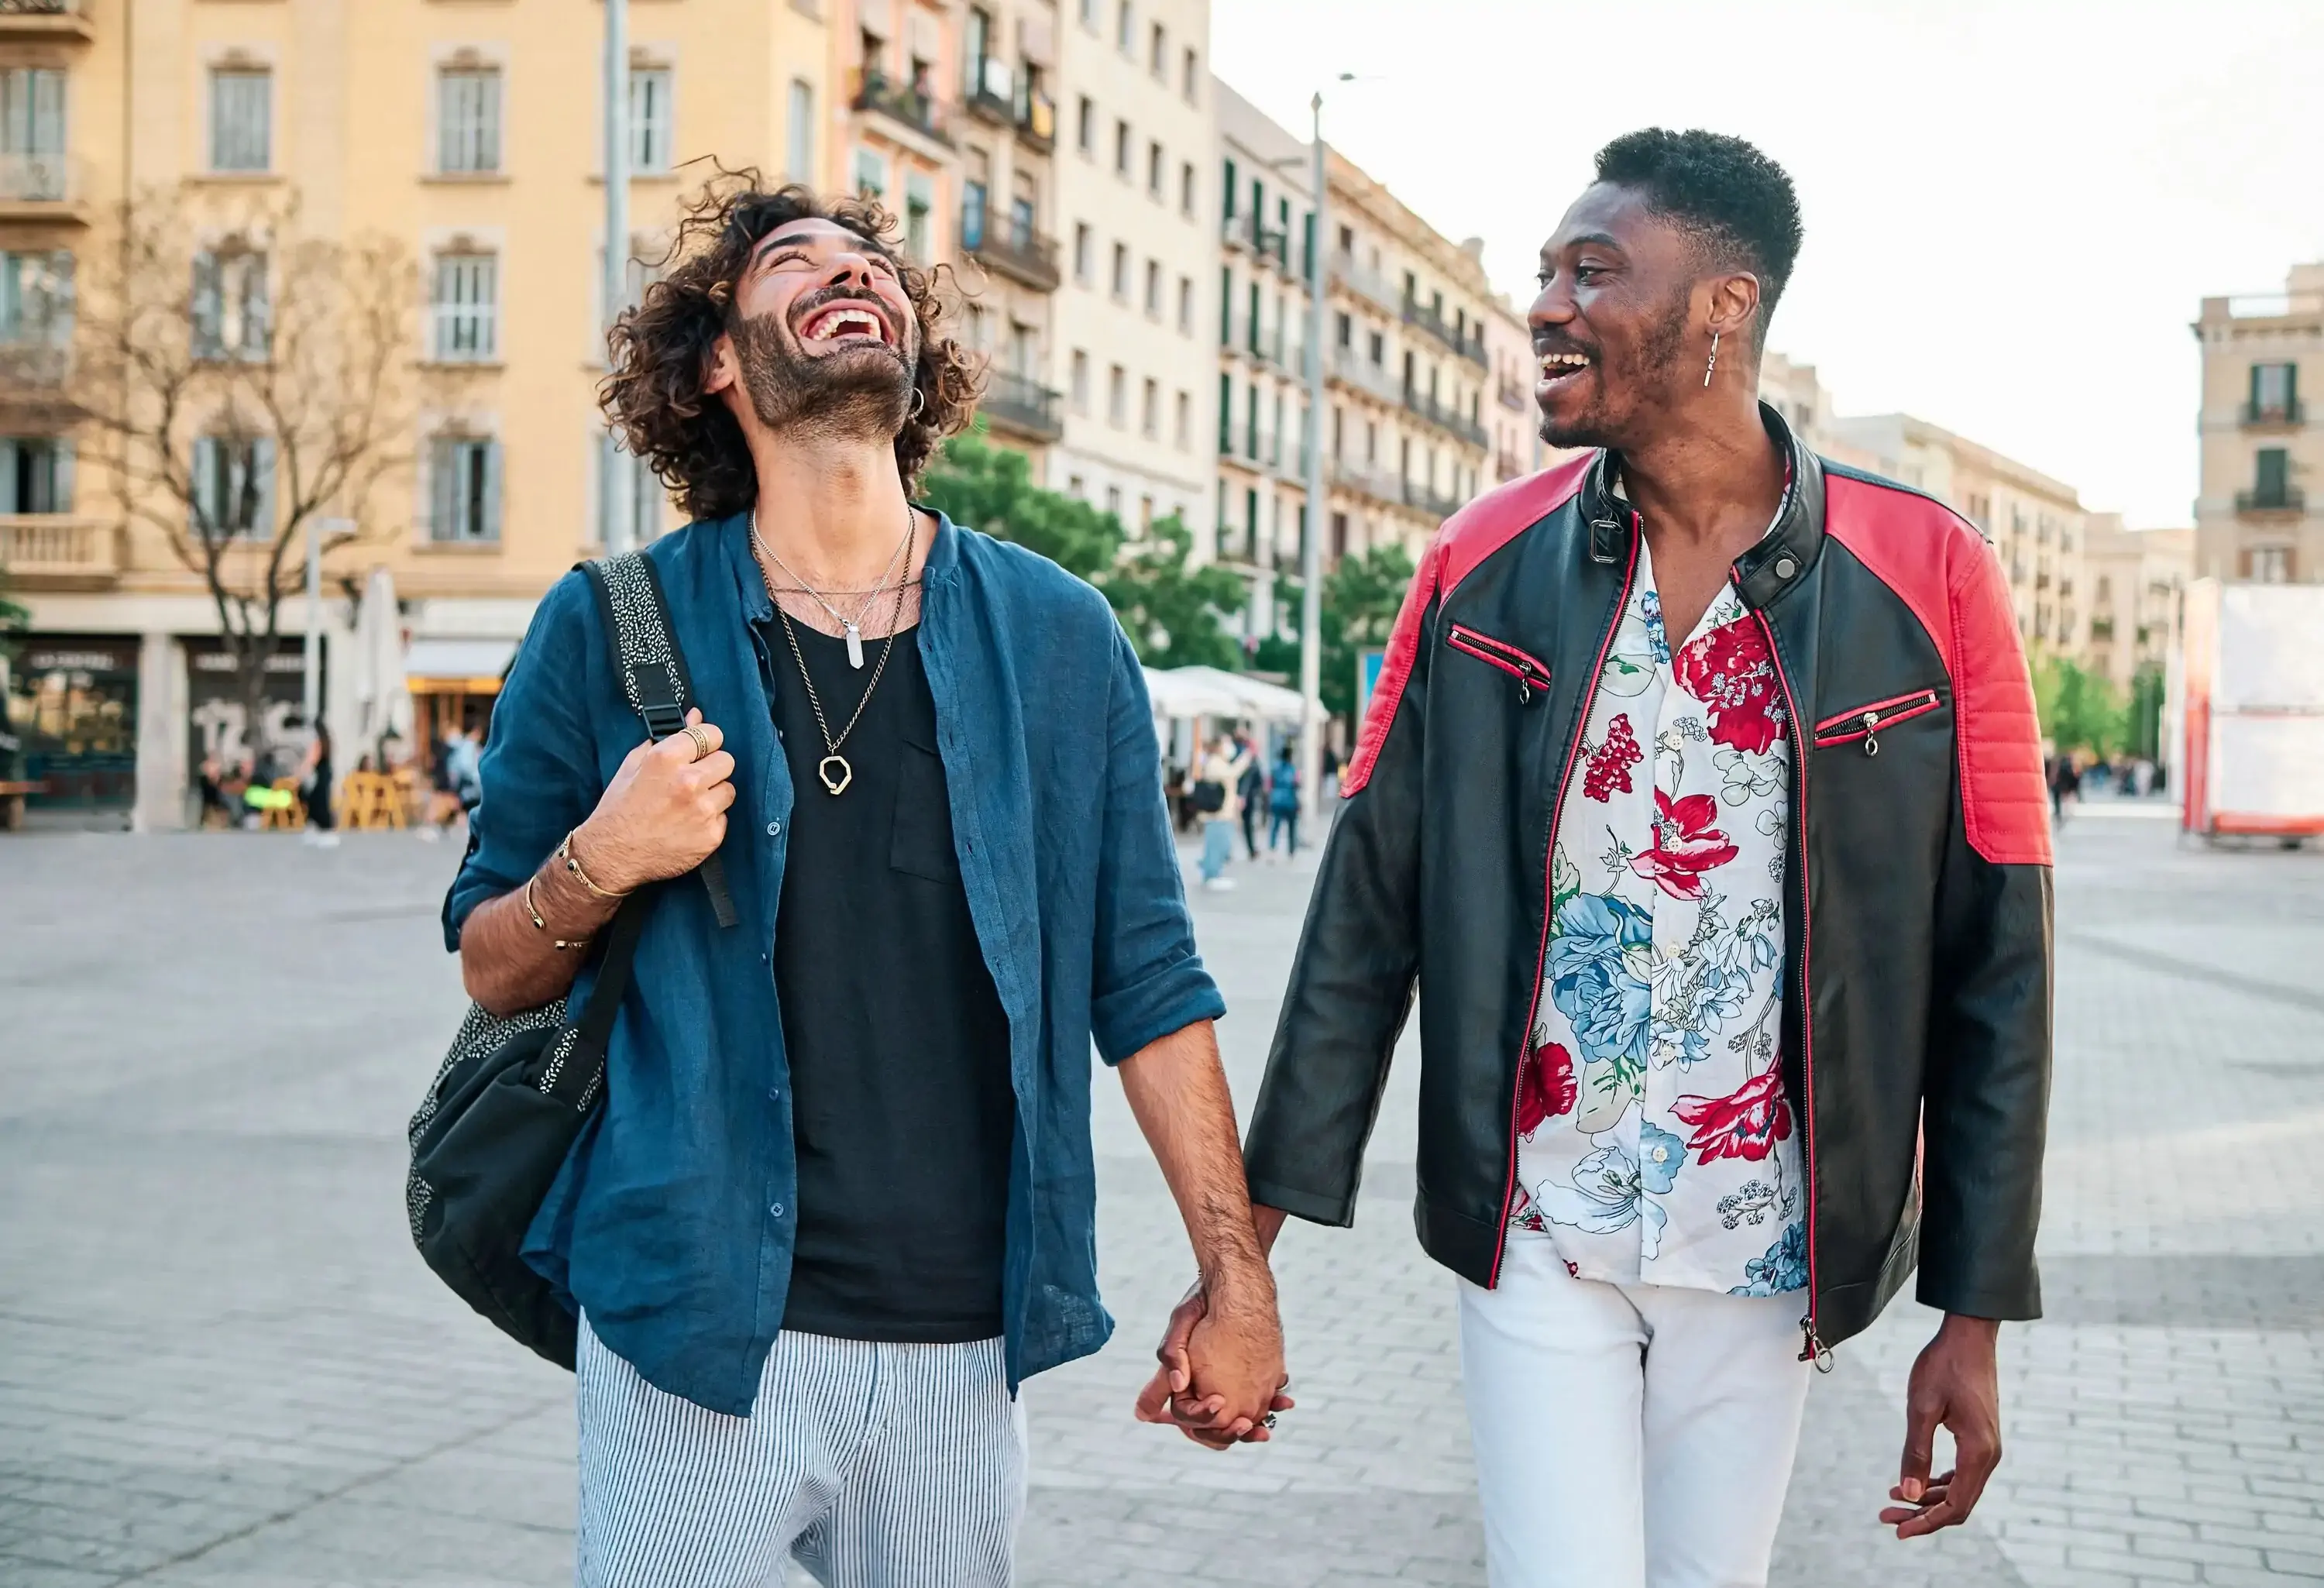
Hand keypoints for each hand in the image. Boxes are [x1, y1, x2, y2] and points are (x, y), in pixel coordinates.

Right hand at [573, 710, 735, 893]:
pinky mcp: (711, 836)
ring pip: (729, 790)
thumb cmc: (619, 809)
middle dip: (712, 767)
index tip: (701, 749)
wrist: (611, 855)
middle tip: (694, 779)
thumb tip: (695, 717)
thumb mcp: (633, 765)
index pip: (712, 734)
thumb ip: (668, 738)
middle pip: (727, 760)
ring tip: (689, 804)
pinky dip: (710, 820)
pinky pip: (724, 818)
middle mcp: (689, 782)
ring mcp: (702, 810)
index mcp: (667, 758)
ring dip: (713, 794)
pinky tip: (688, 824)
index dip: (706, 741)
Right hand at [1133, 1279, 1292, 1449]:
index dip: (1203, 1421)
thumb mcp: (1182, 1321)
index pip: (1187, 1420)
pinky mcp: (1247, 1381)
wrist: (1234, 1283)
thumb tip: (1175, 1388)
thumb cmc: (1202, 1301)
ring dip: (1253, 1426)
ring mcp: (1226, 1387)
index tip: (1219, 1406)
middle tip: (1247, 1425)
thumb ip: (1172, 1354)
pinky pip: (1256, 1403)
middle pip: (1214, 1430)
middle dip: (1231, 1433)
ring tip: (1270, 1422)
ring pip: (1238, 1420)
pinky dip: (1269, 1406)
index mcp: (1181, 1385)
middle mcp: (1202, 1390)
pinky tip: (1283, 1400)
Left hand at [1881, 1313, 2002, 1538]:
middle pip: (1958, 1503)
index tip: (1897, 1530)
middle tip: (1887, 1516)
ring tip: (1892, 1499)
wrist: (1968, 1335)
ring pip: (1959, 1489)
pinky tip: (1913, 1480)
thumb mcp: (1921, 1408)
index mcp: (1978, 1452)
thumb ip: (1915, 1453)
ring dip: (1927, 1498)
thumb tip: (1907, 1494)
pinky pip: (1961, 1472)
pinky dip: (1937, 1481)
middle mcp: (1988, 1455)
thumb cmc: (1943, 1365)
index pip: (1955, 1506)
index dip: (1927, 1523)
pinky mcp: (1979, 1437)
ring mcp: (1986, 1447)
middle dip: (1922, 1514)